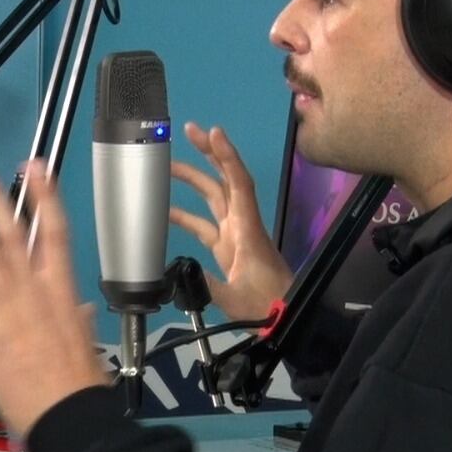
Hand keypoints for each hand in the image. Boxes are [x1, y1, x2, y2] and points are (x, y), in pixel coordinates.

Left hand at [0, 159, 106, 436]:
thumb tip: (79, 309)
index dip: (44, 197)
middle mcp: (33, 290)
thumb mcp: (85, 342)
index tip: (33, 168)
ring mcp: (6, 307)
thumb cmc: (80, 384)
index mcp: (62, 290)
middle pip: (11, 233)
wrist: (67, 416)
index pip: (54, 232)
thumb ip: (77, 319)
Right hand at [169, 122, 292, 321]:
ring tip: (167, 166)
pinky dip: (185, 216)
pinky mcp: (227, 248)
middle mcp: (241, 223)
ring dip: (193, 179)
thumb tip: (177, 272)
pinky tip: (165, 211)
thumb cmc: (267, 306)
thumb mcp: (235, 297)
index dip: (226, 156)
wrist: (286, 320)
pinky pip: (204, 225)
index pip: (237, 183)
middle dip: (208, 154)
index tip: (212, 133)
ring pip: (213, 198)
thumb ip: (205, 283)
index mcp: (246, 229)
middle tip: (189, 131)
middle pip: (225, 180)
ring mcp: (234, 234)